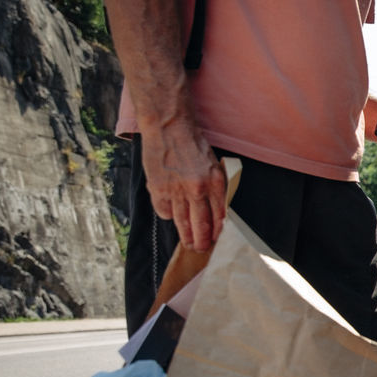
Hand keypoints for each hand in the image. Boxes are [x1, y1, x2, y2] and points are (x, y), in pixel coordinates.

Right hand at [143, 127, 225, 252]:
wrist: (169, 127)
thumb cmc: (193, 145)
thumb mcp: (213, 165)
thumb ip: (215, 189)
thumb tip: (217, 213)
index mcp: (214, 182)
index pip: (219, 216)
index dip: (217, 232)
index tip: (215, 240)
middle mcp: (196, 189)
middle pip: (200, 225)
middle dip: (201, 241)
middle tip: (201, 249)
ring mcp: (176, 190)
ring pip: (182, 222)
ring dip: (186, 236)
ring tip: (189, 244)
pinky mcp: (158, 188)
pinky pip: (164, 212)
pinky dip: (168, 216)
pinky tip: (172, 215)